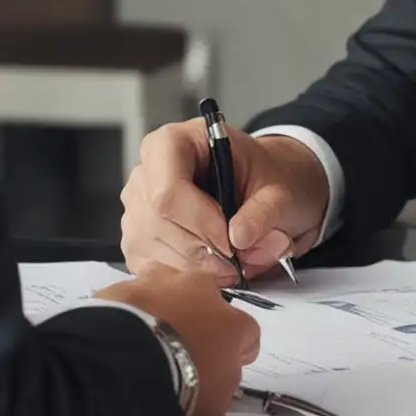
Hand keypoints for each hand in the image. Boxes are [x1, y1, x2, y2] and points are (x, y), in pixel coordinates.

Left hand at [97, 265, 260, 415]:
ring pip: (168, 288)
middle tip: (180, 350)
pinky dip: (126, 312)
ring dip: (162, 307)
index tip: (221, 367)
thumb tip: (212, 391)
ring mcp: (163, 282)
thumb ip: (220, 389)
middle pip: (208, 302)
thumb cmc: (178, 387)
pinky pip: (130, 296)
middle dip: (198, 321)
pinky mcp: (126, 284)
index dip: (236, 352)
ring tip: (145, 338)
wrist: (124, 366)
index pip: (247, 333)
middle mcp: (203, 291)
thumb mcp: (214, 409)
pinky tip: (116, 336)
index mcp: (233, 323)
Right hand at [121, 118, 329, 283]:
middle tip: (241, 258)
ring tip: (235, 260)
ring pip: (155, 248)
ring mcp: (137, 206)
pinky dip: (188, 273)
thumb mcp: (278, 190)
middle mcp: (146, 171)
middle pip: (158, 223)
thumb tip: (240, 237)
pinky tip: (214, 264)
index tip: (231, 241)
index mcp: (175, 142)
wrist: (261, 187)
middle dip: (203, 249)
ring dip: (199, 265)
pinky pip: (153, 265)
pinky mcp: (137, 237)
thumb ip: (265, 212)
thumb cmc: (263, 179)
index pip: (167, 190)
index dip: (200, 221)